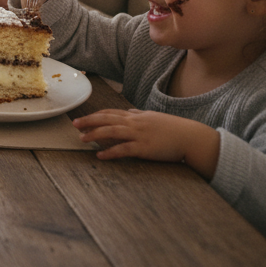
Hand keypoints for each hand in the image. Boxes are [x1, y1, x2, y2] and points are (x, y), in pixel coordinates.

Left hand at [72, 109, 219, 178]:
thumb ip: (140, 115)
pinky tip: (100, 155)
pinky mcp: (144, 148)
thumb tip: (129, 111)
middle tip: (74, 124)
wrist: (191, 138)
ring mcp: (139, 134)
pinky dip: (110, 152)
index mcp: (137, 116)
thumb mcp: (154, 118)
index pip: (111, 112)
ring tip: (82, 138)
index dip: (96, 115)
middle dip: (89, 121)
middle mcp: (136, 122)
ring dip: (95, 134)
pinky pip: (123, 149)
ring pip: (112, 131)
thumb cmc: (174, 129)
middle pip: (107, 119)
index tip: (83, 117)